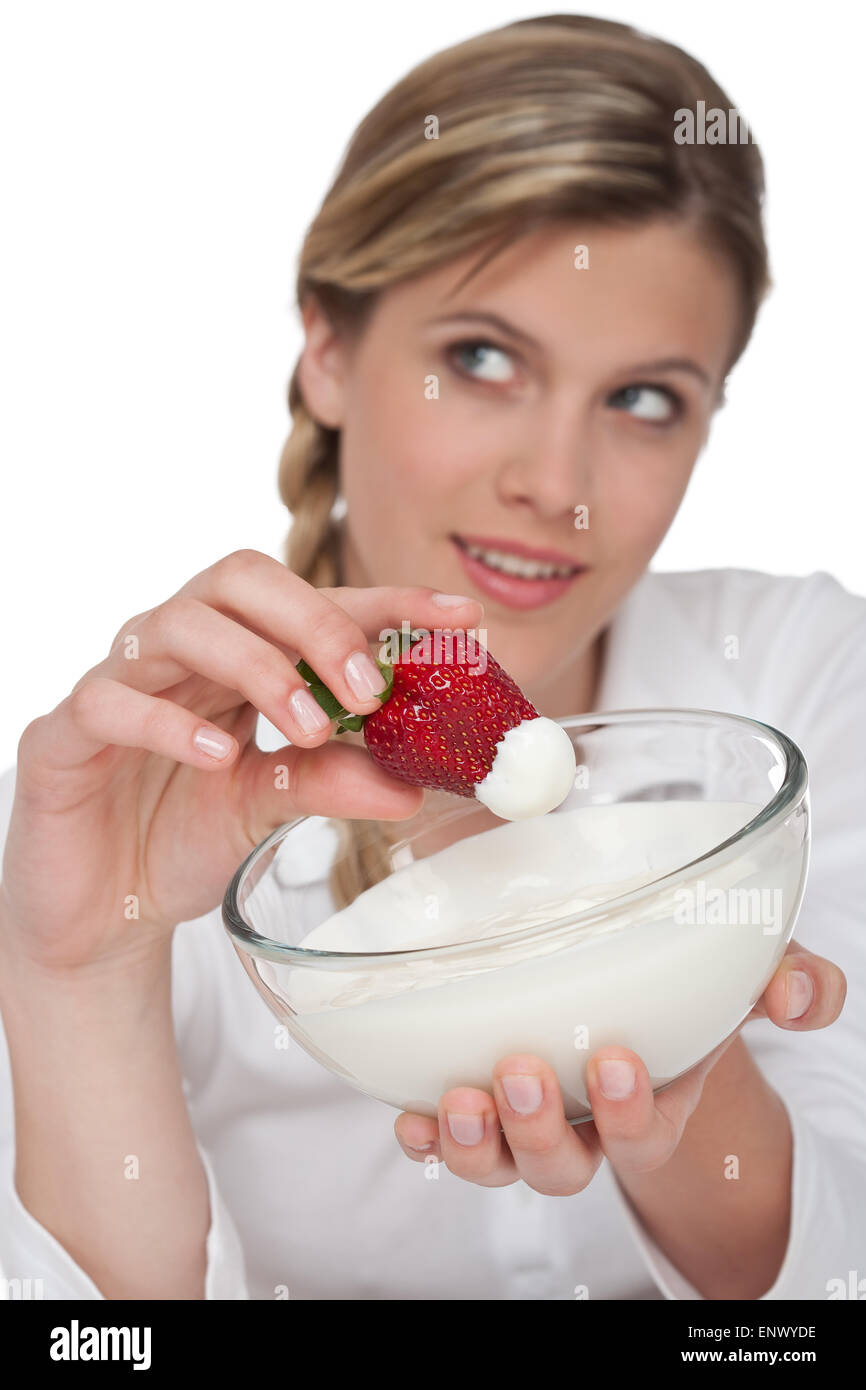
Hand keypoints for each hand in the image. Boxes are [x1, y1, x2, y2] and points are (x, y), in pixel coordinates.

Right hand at [0, 548, 482, 974]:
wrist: (99, 913)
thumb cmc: (180, 838)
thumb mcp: (270, 808)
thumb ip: (332, 785)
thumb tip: (413, 786)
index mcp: (236, 654)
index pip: (313, 602)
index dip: (387, 603)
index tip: (462, 619)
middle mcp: (178, 651)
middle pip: (240, 580)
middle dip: (316, 622)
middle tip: (368, 689)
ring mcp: (117, 682)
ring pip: (177, 623)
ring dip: (257, 667)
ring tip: (309, 729)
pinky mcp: (63, 735)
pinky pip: (109, 701)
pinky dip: (169, 724)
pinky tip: (219, 758)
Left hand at [394, 938, 845, 1191]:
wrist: (637, 990)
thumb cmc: (685, 990)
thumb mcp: (740, 977)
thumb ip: (789, 980)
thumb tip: (802, 995)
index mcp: (650, 1098)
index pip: (640, 1133)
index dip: (627, 1113)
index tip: (616, 1059)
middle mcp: (585, 1124)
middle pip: (560, 1167)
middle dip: (538, 1130)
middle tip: (523, 1069)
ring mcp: (528, 1119)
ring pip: (500, 1165)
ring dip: (474, 1144)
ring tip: (459, 1098)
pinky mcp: (479, 1101)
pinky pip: (446, 1144)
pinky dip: (425, 1138)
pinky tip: (410, 1116)